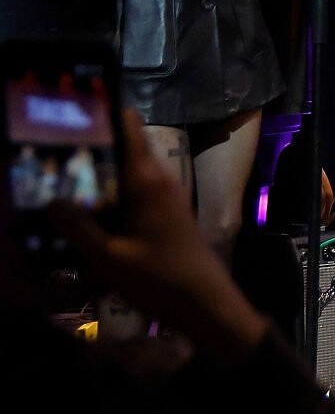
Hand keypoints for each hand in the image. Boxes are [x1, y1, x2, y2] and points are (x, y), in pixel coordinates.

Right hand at [50, 109, 268, 361]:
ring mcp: (164, 196)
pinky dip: (108, 194)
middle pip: (122, 148)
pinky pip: (131, 193)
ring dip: (97, 172)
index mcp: (148, 179)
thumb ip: (78, 227)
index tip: (72, 108)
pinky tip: (82, 208)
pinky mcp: (164, 214)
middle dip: (89, 146)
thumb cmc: (161, 280)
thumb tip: (49, 197)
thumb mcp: (109, 258)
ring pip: (125, 172)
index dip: (103, 113)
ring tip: (56, 175)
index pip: (129, 128)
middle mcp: (159, 180)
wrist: (207, 305)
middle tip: (50, 149)